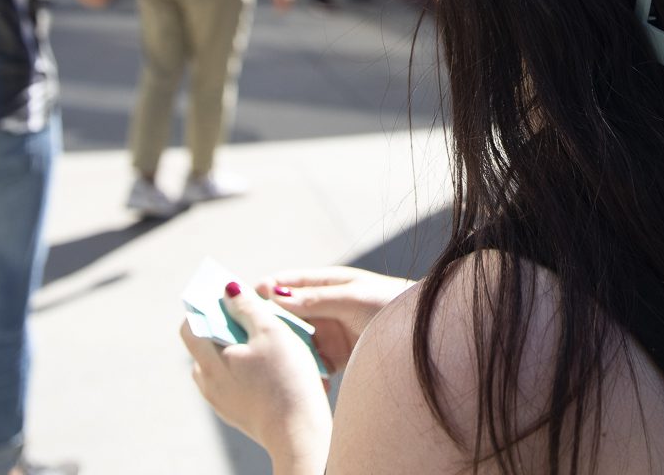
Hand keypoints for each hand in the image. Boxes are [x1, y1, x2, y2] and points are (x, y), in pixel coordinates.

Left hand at [181, 284, 332, 466]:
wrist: (299, 433)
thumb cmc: (286, 379)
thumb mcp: (270, 331)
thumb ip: (247, 306)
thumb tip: (229, 290)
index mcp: (208, 361)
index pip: (191, 325)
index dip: (207, 307)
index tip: (229, 297)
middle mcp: (208, 383)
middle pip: (208, 344)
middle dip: (229, 326)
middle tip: (256, 316)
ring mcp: (221, 402)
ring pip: (224, 363)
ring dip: (241, 348)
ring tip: (271, 341)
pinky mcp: (238, 414)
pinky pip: (236, 382)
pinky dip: (249, 369)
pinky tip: (276, 367)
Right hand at [255, 266, 414, 374]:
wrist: (425, 337)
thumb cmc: (392, 306)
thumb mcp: (353, 299)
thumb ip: (316, 299)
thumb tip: (275, 295)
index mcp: (328, 283)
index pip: (287, 283)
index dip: (263, 290)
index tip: (239, 301)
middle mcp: (325, 306)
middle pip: (286, 314)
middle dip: (268, 325)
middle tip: (244, 338)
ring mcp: (330, 331)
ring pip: (296, 340)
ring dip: (285, 351)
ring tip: (269, 362)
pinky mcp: (338, 356)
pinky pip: (313, 363)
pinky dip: (304, 371)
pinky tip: (299, 380)